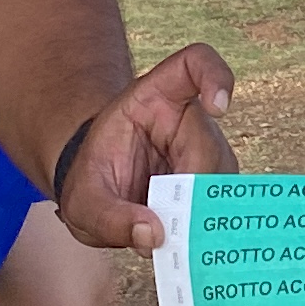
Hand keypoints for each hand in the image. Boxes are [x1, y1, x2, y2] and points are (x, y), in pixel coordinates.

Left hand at [53, 40, 236, 251]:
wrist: (97, 193)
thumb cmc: (91, 182)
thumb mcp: (83, 202)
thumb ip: (110, 218)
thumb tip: (155, 236)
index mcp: (154, 98)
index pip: (195, 64)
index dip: (215, 76)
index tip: (218, 105)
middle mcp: (189, 121)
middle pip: (209, 148)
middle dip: (188, 191)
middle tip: (161, 223)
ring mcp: (205, 154)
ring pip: (221, 182)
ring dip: (195, 215)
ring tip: (159, 234)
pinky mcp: (213, 185)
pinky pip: (220, 206)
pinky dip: (201, 229)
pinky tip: (175, 242)